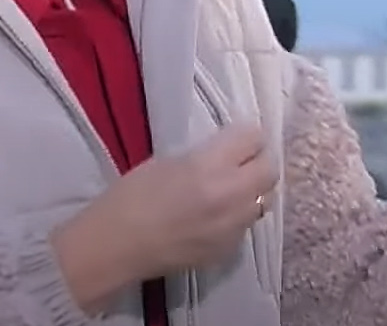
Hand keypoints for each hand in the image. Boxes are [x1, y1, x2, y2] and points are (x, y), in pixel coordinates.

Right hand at [52, 124, 277, 309]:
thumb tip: (230, 153)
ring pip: (265, 199)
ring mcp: (233, 227)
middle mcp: (229, 195)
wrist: (115, 247)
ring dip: (253, 189)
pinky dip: (239, 216)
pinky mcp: (229, 249)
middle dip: (259, 160)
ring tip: (232, 189)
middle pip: (270, 170)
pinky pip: (247, 225)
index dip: (246, 136)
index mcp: (209, 166)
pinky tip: (217, 217)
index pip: (253, 138)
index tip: (238, 139)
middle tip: (243, 161)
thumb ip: (206, 156)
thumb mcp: (168, 161)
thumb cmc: (131, 197)